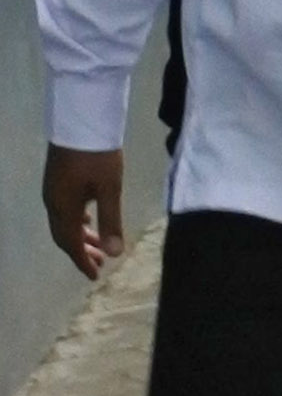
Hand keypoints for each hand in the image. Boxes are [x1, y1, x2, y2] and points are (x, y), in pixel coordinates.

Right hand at [42, 147, 124, 281]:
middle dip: (82, 251)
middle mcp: (53, 202)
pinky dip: (77, 220)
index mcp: (63, 208)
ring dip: (81, 235)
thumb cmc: (97, 155)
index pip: (71, 244)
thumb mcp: (109, 189)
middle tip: (100, 265)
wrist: (81, 119)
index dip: (82, 261)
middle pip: (65, 235)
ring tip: (99, 245)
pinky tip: (88, 218)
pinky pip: (65, 208)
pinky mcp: (58, 178)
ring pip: (65, 221)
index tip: (95, 276)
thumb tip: (114, 254)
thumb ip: (111, 221)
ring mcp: (53, 189)